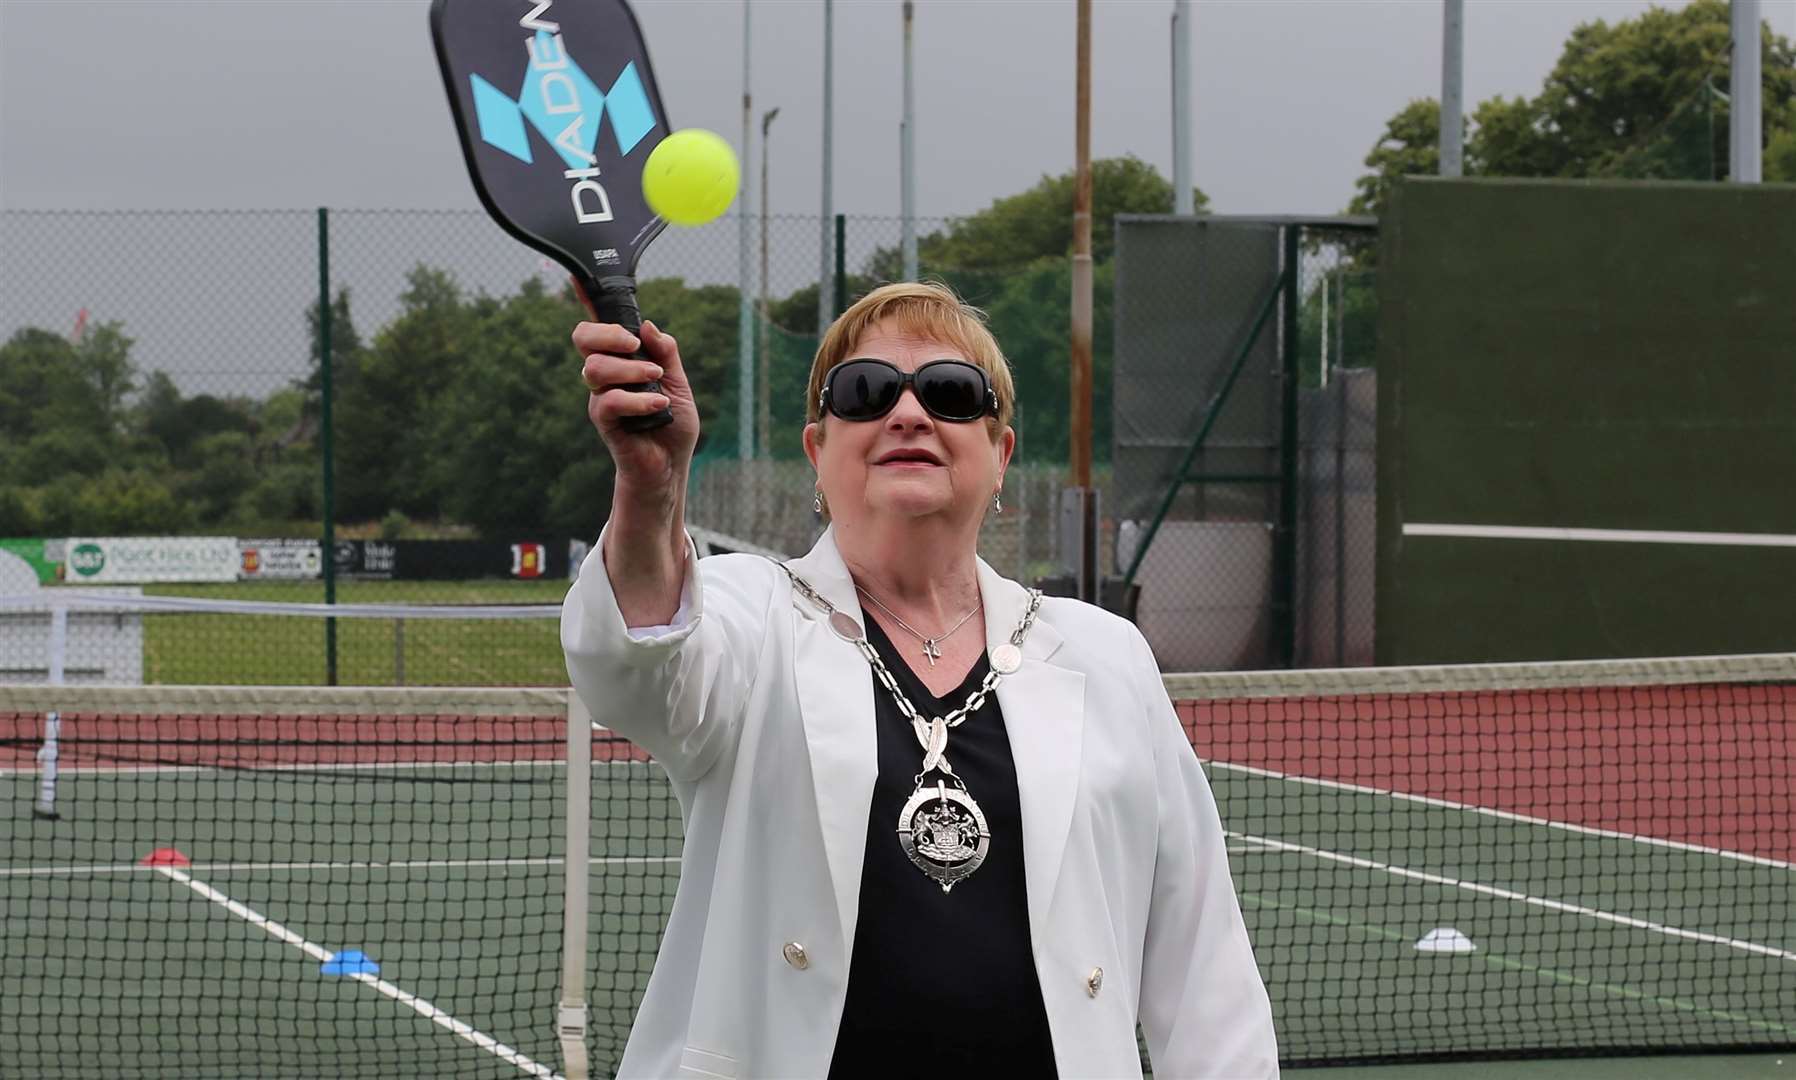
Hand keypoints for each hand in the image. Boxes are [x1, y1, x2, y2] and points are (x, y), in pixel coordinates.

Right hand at [573, 316, 699, 507]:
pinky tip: (659, 407)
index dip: (587, 300)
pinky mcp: (604, 422)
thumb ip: (666, 353)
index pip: (600, 325)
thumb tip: (648, 325)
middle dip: (607, 333)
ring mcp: (601, 397)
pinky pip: (609, 401)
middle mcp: (606, 375)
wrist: (670, 466)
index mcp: (622, 360)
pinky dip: (638, 400)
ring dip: (631, 370)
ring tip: (656, 383)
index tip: (579, 277)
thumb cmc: (671, 424)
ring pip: (595, 368)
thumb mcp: (679, 383)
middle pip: (583, 338)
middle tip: (634, 345)